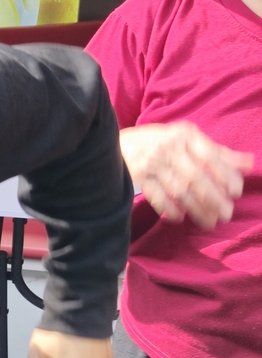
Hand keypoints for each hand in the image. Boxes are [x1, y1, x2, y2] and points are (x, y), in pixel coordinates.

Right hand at [119, 123, 250, 228]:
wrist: (108, 143)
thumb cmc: (157, 143)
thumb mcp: (186, 140)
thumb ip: (217, 153)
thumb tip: (250, 164)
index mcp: (184, 135)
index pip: (210, 156)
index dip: (225, 175)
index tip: (236, 192)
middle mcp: (168, 147)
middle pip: (196, 176)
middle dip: (213, 198)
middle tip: (226, 214)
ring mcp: (151, 162)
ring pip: (179, 189)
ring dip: (196, 208)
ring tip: (209, 222)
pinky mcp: (136, 176)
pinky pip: (156, 195)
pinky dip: (168, 208)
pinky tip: (179, 218)